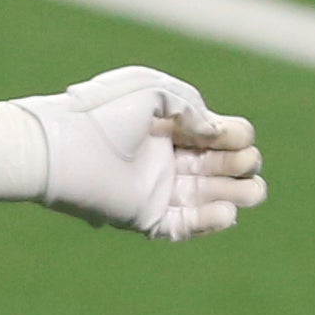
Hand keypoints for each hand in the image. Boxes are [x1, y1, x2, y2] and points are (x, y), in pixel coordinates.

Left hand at [0, 67, 265, 239]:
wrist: (61, 145)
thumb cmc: (102, 111)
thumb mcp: (152, 90)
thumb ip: (190, 106)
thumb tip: (213, 132)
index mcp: (169, 127)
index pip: (216, 135)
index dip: (235, 135)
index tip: (238, 136)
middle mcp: (166, 158)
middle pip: (219, 166)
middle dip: (241, 164)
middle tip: (245, 163)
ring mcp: (156, 188)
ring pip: (207, 197)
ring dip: (234, 196)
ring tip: (254, 193)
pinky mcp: (144, 215)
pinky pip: (182, 225)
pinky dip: (207, 223)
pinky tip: (228, 215)